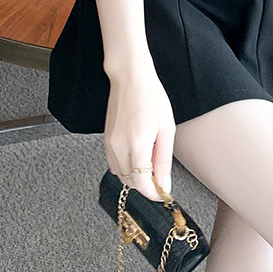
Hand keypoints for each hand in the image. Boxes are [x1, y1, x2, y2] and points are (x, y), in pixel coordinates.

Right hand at [104, 68, 174, 201]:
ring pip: (121, 175)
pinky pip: (114, 164)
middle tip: (160, 174)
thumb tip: (164, 185)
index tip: (163, 193)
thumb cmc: (151, 97)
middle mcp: (119, 146)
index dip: (153, 193)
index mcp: (137, 142)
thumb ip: (164, 160)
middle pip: (130, 182)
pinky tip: (137, 153)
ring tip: (149, 159)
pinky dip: (126, 166)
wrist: (130, 78)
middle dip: (146, 184)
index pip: (141, 183)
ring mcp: (110, 143)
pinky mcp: (106, 140)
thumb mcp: (166, 128)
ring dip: (135, 175)